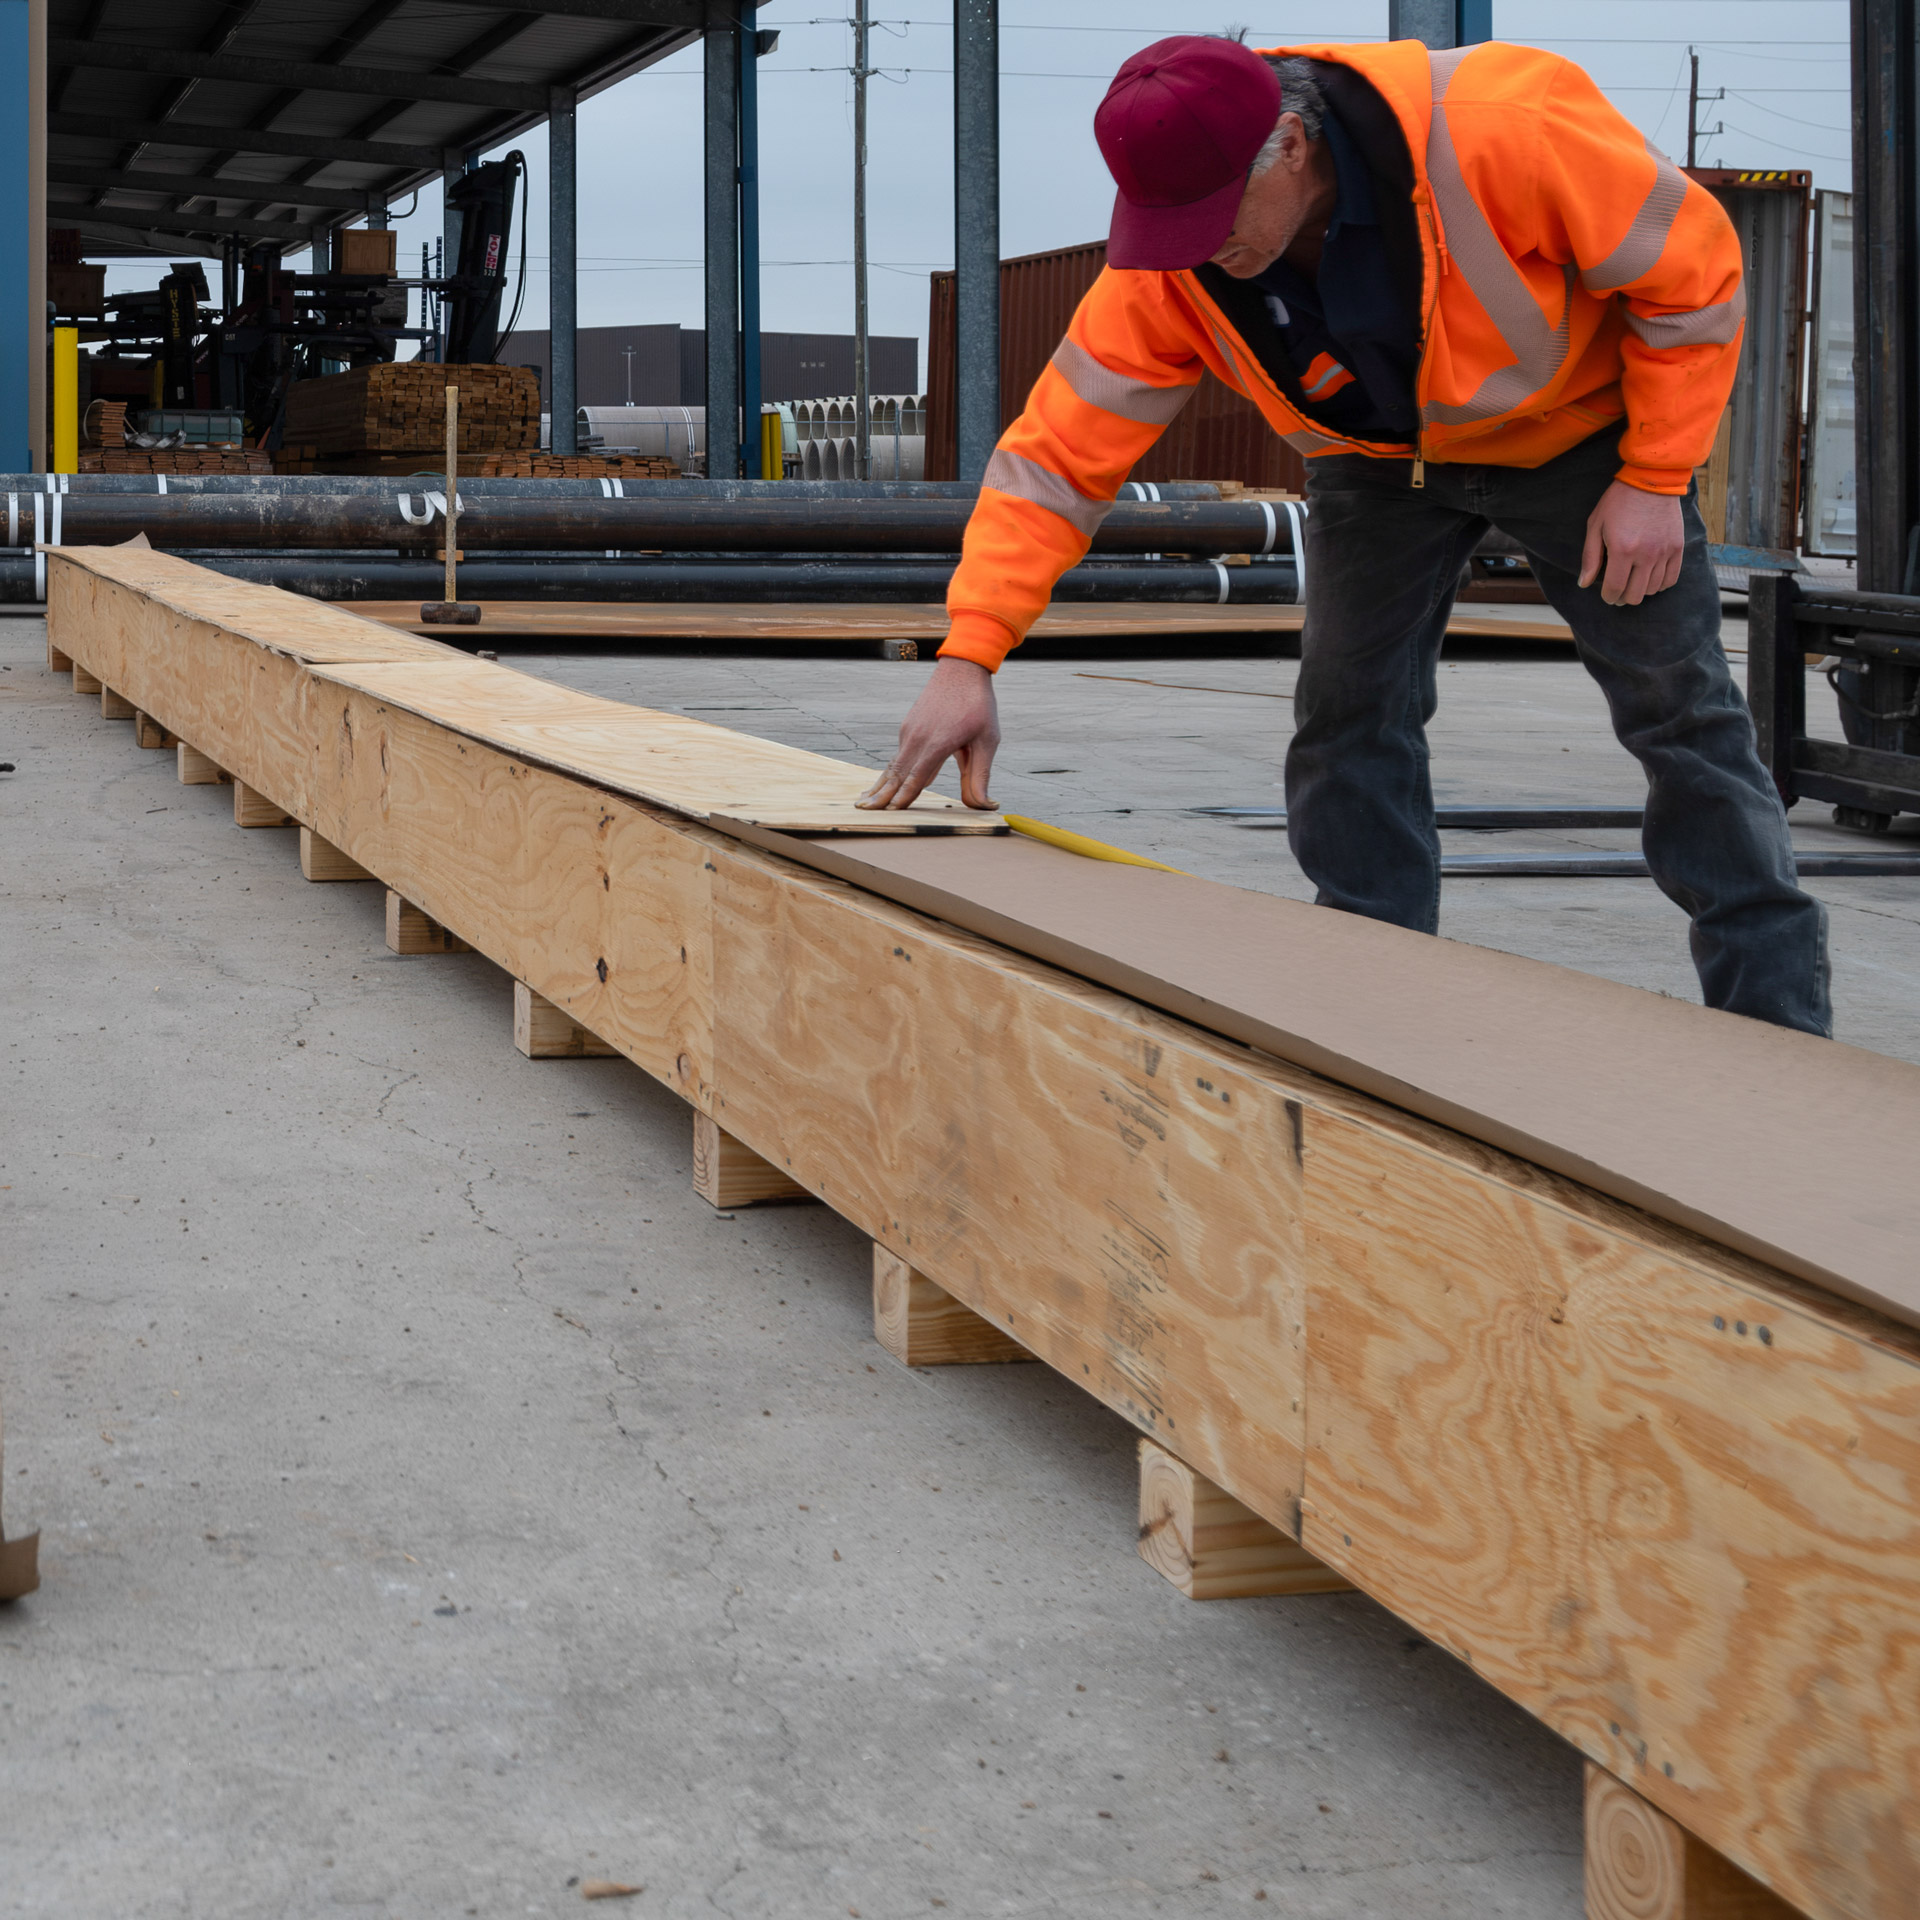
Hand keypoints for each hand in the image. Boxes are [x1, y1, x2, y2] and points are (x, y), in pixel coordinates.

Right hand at [857, 656, 1000, 810]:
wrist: (962, 668)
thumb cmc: (978, 705)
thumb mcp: (988, 741)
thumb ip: (981, 776)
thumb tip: (985, 805)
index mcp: (938, 742)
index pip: (917, 776)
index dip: (904, 796)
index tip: (891, 812)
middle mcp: (918, 737)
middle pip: (897, 773)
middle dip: (881, 795)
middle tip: (863, 811)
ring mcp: (910, 730)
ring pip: (894, 764)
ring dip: (880, 784)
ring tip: (865, 801)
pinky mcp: (908, 726)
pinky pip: (898, 754)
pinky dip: (890, 771)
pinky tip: (884, 783)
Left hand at [1579, 480, 1685, 605]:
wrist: (1652, 480)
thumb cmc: (1619, 501)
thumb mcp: (1596, 525)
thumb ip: (1590, 557)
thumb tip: (1584, 584)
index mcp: (1622, 550)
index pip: (1614, 588)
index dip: (1608, 597)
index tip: (1607, 595)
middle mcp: (1646, 555)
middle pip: (1634, 595)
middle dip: (1623, 597)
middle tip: (1618, 590)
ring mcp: (1664, 552)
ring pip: (1652, 590)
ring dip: (1640, 590)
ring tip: (1633, 582)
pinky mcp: (1678, 547)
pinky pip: (1671, 579)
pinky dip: (1660, 584)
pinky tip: (1650, 578)